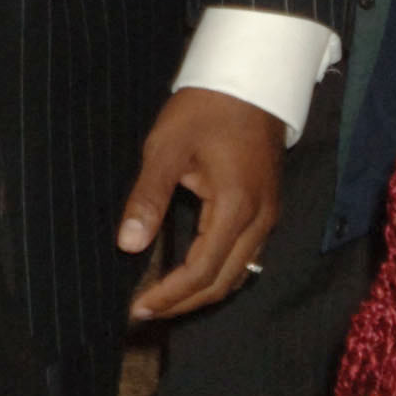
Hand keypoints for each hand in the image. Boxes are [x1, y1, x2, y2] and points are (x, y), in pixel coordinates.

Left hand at [117, 87, 282, 320]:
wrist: (251, 82)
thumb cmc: (205, 110)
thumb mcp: (166, 149)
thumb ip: (148, 198)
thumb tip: (128, 245)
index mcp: (235, 207)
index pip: (201, 271)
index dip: (169, 295)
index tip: (137, 308)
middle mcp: (259, 221)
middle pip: (223, 282)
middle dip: (183, 304)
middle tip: (144, 314)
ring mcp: (268, 217)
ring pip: (238, 274)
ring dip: (201, 293)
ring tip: (162, 301)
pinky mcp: (267, 210)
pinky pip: (244, 258)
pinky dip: (217, 274)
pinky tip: (190, 275)